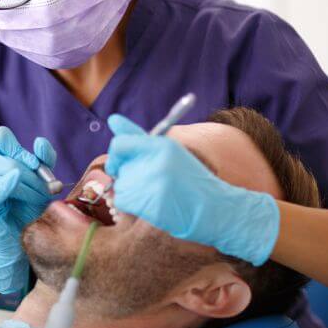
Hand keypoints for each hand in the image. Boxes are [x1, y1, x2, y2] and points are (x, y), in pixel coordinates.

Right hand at [0, 126, 55, 292]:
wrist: (19, 242)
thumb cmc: (26, 209)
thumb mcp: (39, 181)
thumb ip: (43, 160)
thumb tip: (40, 142)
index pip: (2, 138)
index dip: (21, 150)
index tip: (36, 167)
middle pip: (9, 158)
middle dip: (32, 175)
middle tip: (44, 192)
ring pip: (8, 172)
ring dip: (30, 188)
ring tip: (35, 201)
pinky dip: (5, 185)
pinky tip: (14, 182)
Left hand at [104, 114, 279, 265]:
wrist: (215, 209)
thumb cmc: (190, 179)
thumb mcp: (170, 152)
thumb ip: (139, 138)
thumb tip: (112, 118)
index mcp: (162, 145)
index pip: (120, 144)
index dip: (116, 155)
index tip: (119, 163)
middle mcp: (155, 161)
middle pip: (119, 167)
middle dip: (128, 175)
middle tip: (152, 183)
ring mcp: (152, 184)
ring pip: (120, 186)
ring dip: (132, 192)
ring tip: (157, 194)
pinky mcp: (150, 204)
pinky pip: (123, 202)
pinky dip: (133, 205)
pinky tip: (153, 205)